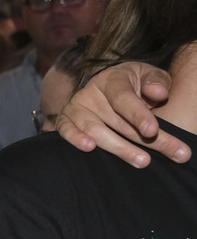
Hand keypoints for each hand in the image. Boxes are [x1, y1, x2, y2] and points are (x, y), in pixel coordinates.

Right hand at [57, 62, 188, 166]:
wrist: (110, 89)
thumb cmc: (136, 85)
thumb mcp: (150, 78)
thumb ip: (157, 82)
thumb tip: (158, 92)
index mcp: (112, 79)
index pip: (123, 98)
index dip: (138, 114)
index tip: (152, 130)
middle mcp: (91, 93)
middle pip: (116, 120)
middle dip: (145, 140)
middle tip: (172, 154)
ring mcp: (76, 108)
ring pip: (95, 130)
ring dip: (119, 148)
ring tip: (142, 161)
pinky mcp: (65, 122)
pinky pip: (67, 131)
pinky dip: (76, 139)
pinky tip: (89, 148)